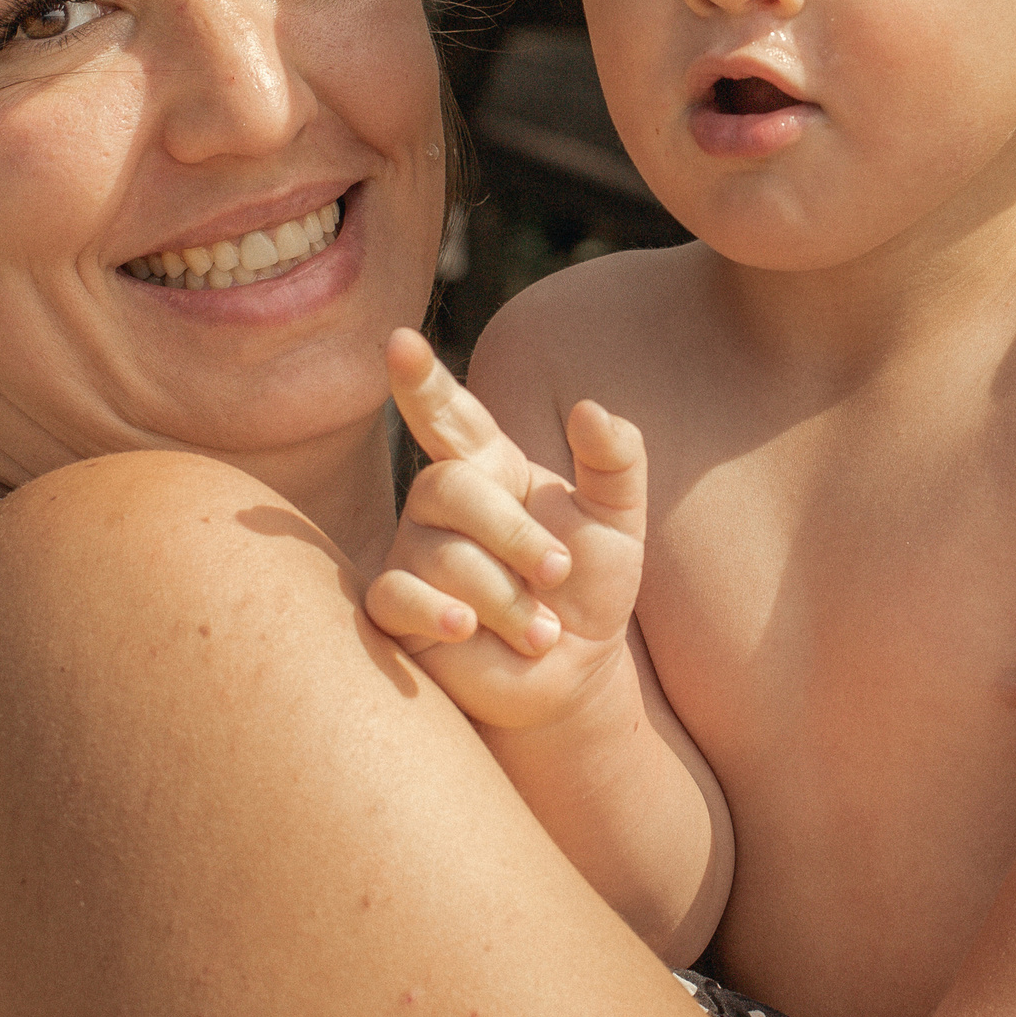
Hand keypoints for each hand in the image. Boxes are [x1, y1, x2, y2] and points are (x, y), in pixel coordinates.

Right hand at [365, 330, 645, 734]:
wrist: (571, 674)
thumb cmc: (588, 590)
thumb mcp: (619, 522)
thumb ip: (616, 460)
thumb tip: (590, 409)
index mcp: (487, 467)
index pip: (447, 413)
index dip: (421, 380)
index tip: (399, 343)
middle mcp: (438, 503)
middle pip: (450, 487)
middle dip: (513, 535)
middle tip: (558, 574)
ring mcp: (411, 555)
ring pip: (439, 555)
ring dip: (506, 598)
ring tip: (542, 631)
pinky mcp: (396, 610)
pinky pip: (396, 596)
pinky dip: (437, 611)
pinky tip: (468, 629)